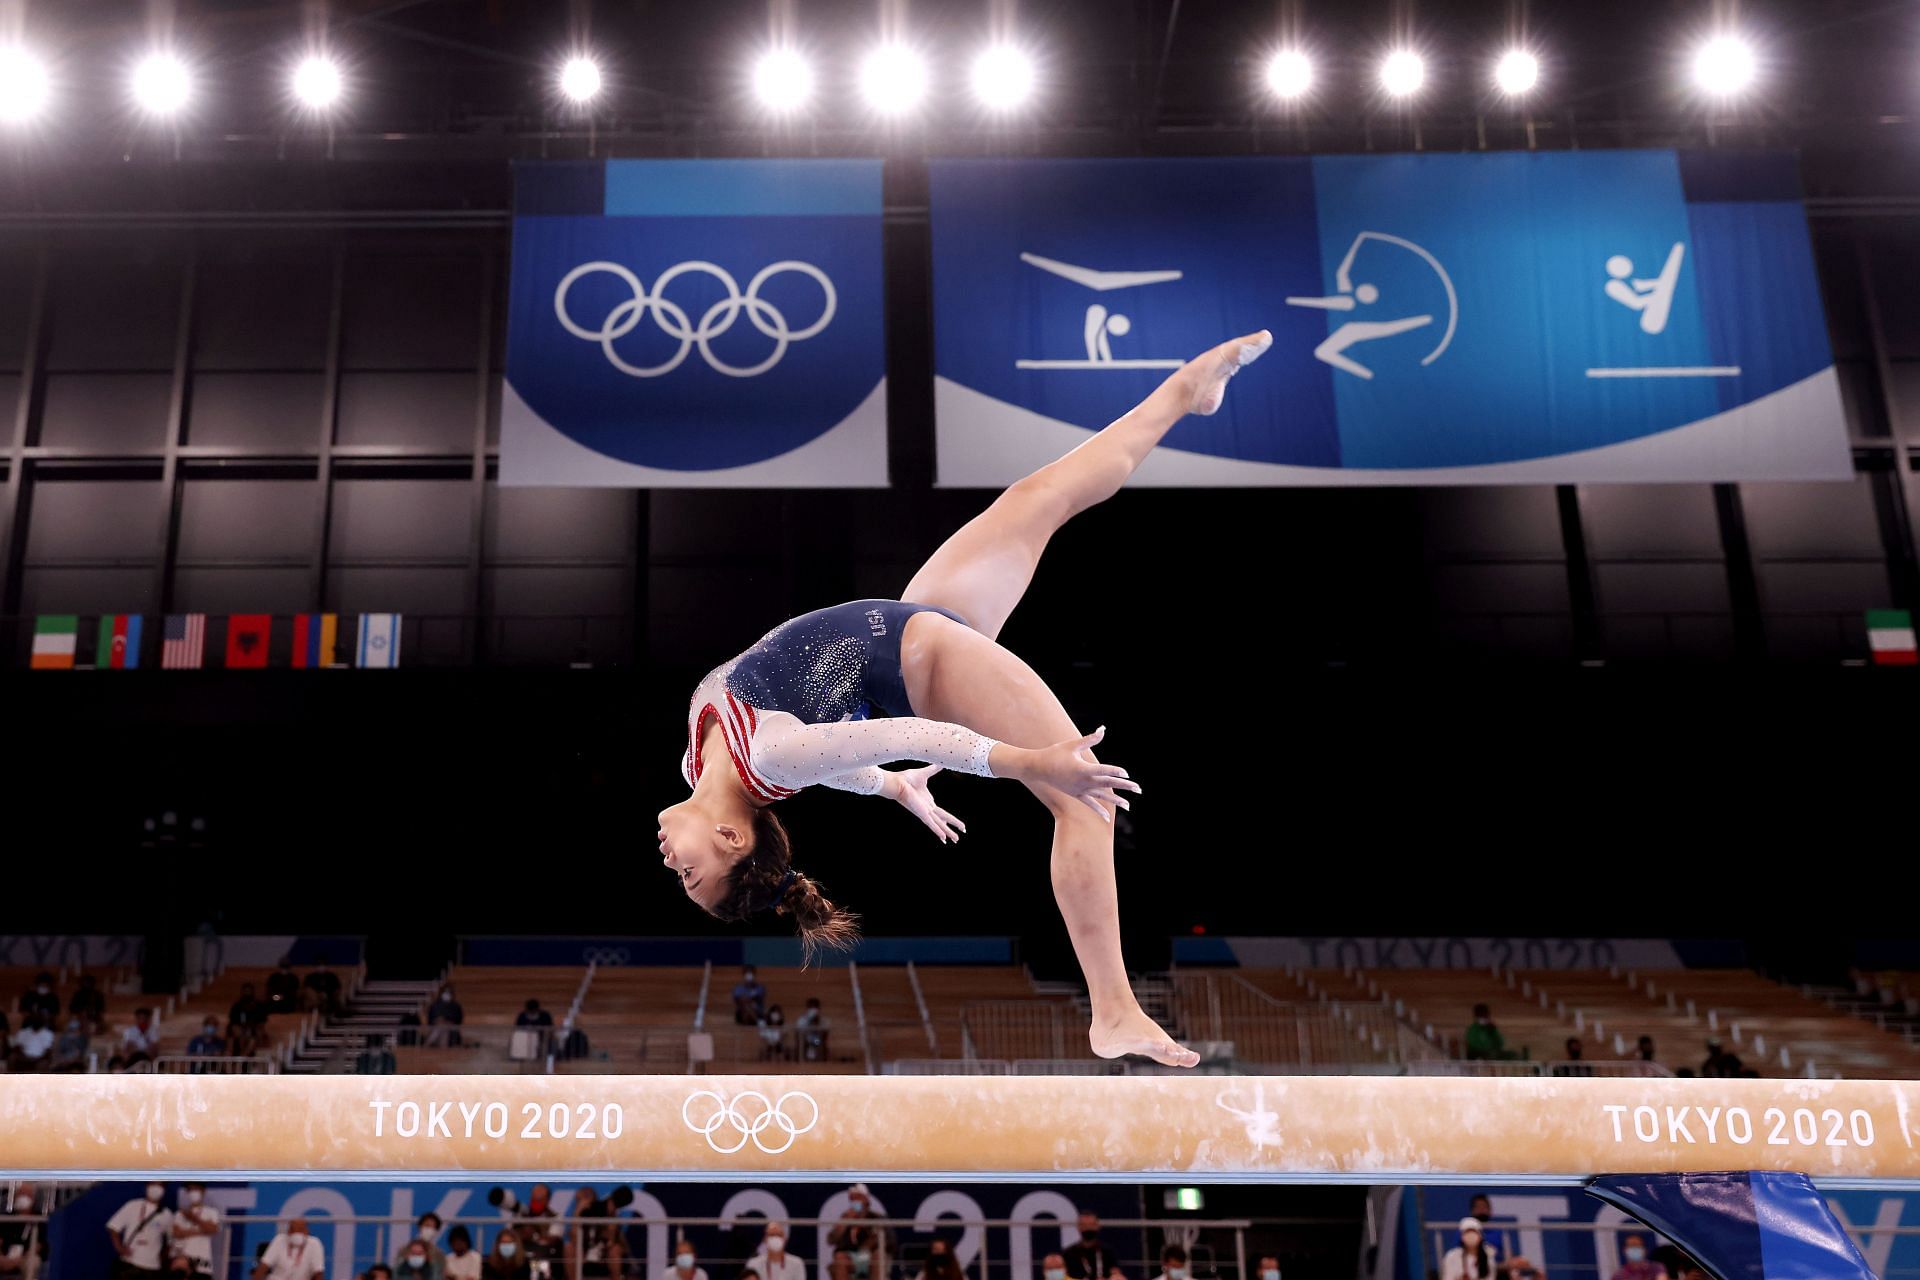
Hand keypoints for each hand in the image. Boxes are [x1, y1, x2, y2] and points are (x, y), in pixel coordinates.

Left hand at [889, 765, 966, 843]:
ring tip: (956, 840)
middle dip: (951, 828)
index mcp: (928, 802)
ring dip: (947, 832)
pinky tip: (943, 838)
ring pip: (939, 824)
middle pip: (942, 820)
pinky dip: (937, 830)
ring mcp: (924, 812)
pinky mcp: (921, 813)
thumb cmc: (906, 778)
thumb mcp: (925, 773)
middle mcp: (927, 809)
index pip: (941, 813)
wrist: (897, 782)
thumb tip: (942, 761)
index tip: (953, 824)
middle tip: (958, 837)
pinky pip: (931, 824)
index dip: (948, 819)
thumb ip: (934, 768)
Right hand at [1013, 727, 1139, 820]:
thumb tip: (1103, 729)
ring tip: (1129, 805)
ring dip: (1116, 800)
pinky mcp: (1075, 794)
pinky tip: (1108, 818)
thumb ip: (1090, 739)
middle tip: (1139, 789)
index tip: (1126, 773)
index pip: (1103, 770)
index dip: (1115, 771)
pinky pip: (1090, 804)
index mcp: (1083, 768)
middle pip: (1108, 784)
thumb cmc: (1054, 753)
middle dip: (1124, 786)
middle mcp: (1083, 781)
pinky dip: (1099, 810)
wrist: (1037, 768)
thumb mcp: (1072, 745)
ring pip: (1102, 796)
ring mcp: (1079, 790)